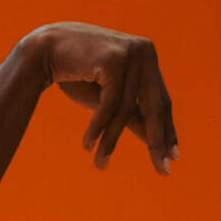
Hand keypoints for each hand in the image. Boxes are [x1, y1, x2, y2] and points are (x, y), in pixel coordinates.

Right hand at [33, 24, 179, 174]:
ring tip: (100, 164)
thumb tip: (154, 141)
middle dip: (157, 141)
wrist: (47, 49)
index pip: (161, 101)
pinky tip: (88, 145)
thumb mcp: (110, 98)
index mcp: (148, 59)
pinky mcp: (113, 59)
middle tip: (163, 171)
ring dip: (110, 140)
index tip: (174, 157)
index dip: (167, 131)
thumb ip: (132, 114)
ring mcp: (130, 54)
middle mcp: (145, 53)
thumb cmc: (79, 74)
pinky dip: (98, 126)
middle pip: (155, 106)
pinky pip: (110, 103)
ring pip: (127, 109)